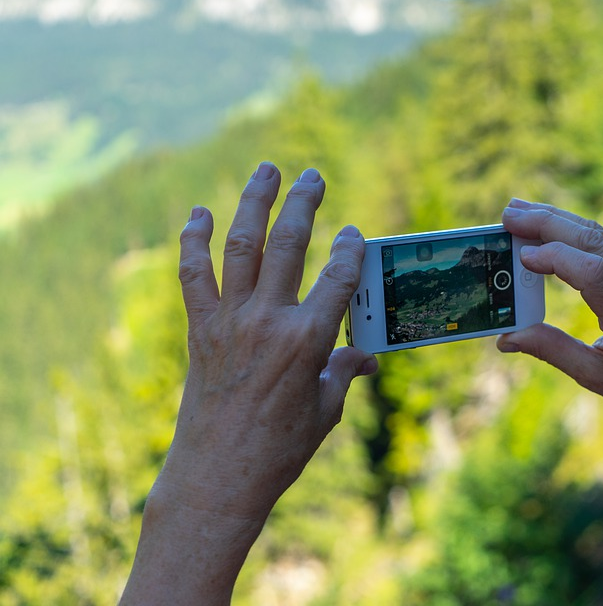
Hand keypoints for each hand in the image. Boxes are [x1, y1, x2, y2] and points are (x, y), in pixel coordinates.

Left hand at [122, 162, 376, 604]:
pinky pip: (193, 275)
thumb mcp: (326, 410)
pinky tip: (197, 214)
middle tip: (313, 175)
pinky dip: (192, 242)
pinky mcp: (200, 329)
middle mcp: (268, 321)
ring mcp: (230, 321)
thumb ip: (343, 374)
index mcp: (308, 340)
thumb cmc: (280, 449)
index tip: (355, 233)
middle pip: (289, 245)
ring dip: (253, 203)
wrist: (218, 476)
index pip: (339, 278)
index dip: (351, 250)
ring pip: (241, 246)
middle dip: (304, 203)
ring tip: (266, 171)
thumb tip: (364, 359)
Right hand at [499, 199, 602, 439]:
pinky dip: (575, 231)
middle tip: (508, 214)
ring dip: (559, 219)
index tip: (522, 257)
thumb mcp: (598, 379)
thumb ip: (552, 351)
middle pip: (593, 241)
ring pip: (601, 234)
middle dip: (548, 223)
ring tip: (520, 211)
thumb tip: (507, 337)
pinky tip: (551, 226)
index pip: (593, 273)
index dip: (555, 258)